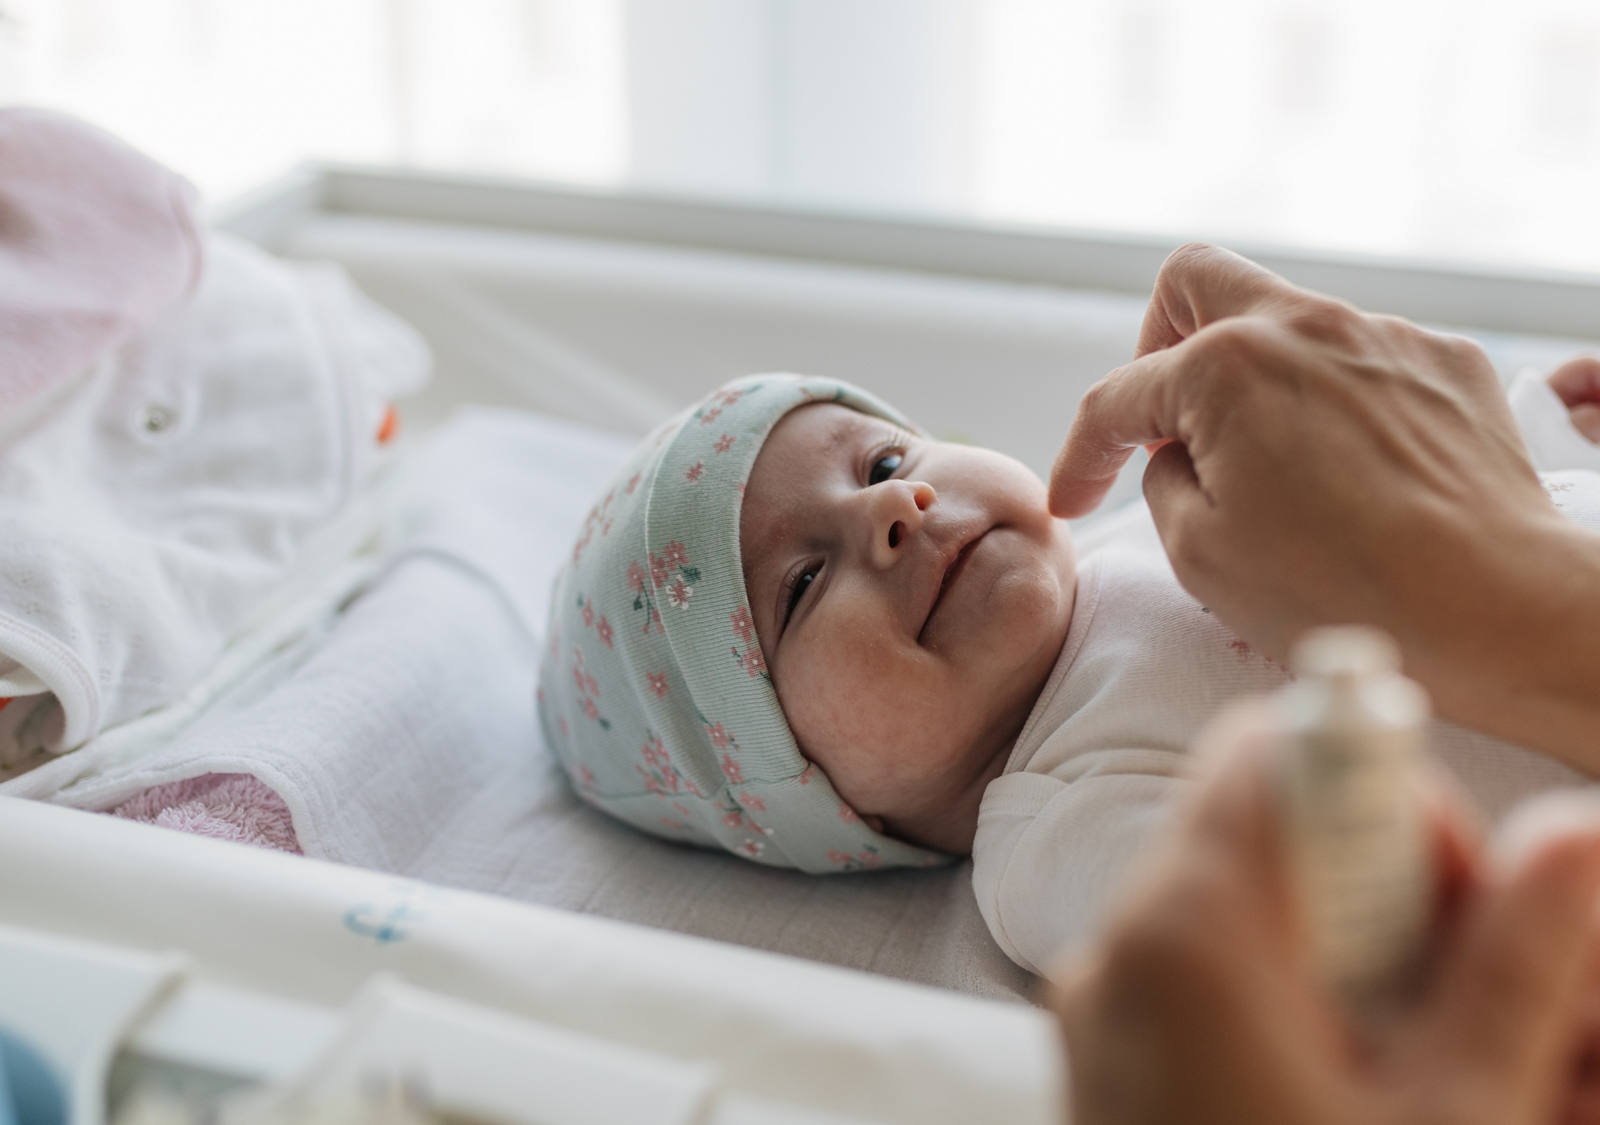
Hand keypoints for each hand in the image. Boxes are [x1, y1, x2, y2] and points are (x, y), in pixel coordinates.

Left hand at [1047, 702, 1599, 1124]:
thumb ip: (1517, 966)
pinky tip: (1375, 1099)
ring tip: (1447, 1080)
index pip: (1279, 752)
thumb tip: (1573, 830)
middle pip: (1274, 836)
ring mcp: (1103, 1009)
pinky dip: (1305, 1011)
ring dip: (1367, 968)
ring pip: (1257, 918)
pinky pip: (1215, 986)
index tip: (1463, 898)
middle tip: (1483, 1015)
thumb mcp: (1459, 1122)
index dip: (1388, 793)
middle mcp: (1121, 949)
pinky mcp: (1112, 1063)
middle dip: (1399, 899)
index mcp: (1187, 930)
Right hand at [1048, 244, 1599, 765]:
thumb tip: (1178, 455)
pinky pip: (1362, 359)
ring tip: (1266, 467)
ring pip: (1285, 321)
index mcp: (1225, 368)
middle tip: (1161, 423)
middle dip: (1154, 346)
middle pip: (1192, 283)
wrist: (1499, 609)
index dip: (1081, 455)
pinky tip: (1348, 476)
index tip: (1074, 501)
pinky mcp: (1446, 363)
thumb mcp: (1200, 554)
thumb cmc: (1344, 591)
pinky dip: (1332, 405)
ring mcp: (1383, 336)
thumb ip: (1162, 482)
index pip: (1118, 396)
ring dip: (1251, 380)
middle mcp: (1304, 326)